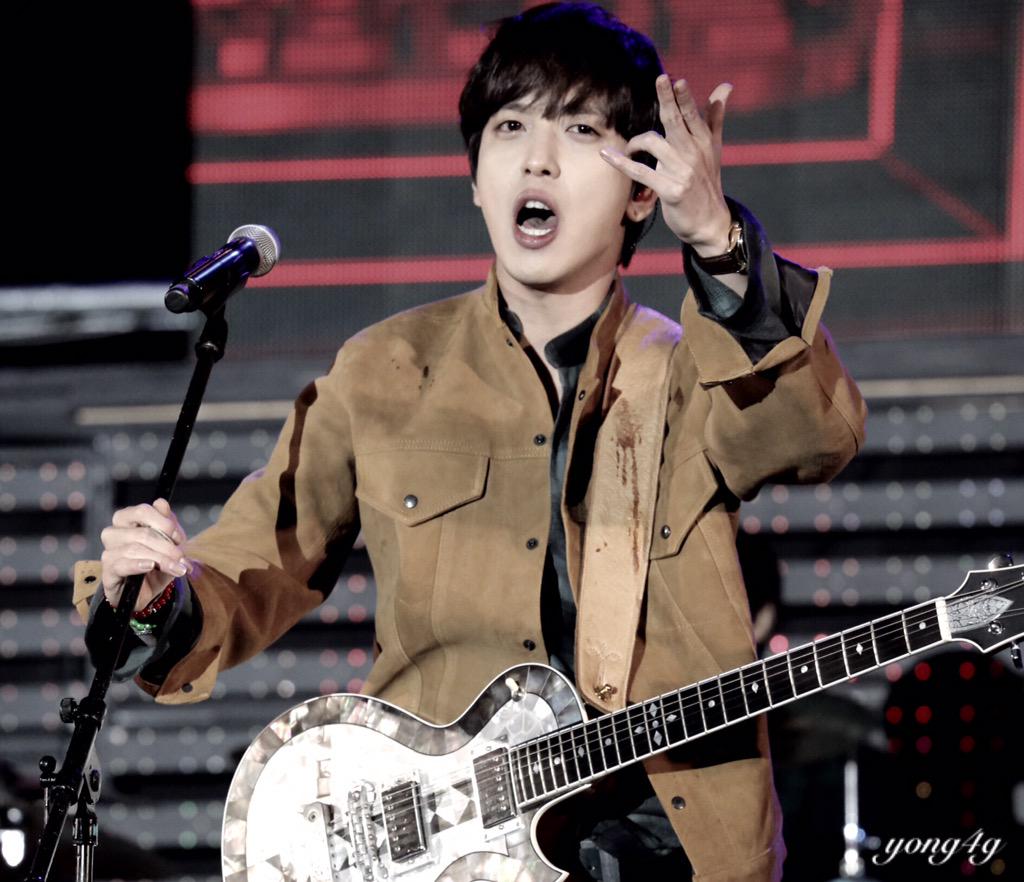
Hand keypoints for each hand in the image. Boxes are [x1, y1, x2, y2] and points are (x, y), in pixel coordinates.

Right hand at [100, 498, 189, 611]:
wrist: (148, 592)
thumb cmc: (157, 563)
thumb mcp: (169, 543)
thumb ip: (167, 523)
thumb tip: (161, 503)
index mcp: (127, 520)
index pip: (142, 511)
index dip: (164, 524)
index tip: (178, 538)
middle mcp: (113, 533)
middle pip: (142, 533)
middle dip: (167, 546)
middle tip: (181, 556)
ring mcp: (108, 552)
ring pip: (135, 549)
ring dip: (161, 559)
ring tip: (178, 568)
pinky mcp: (108, 572)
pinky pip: (121, 564)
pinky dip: (139, 564)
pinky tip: (150, 566)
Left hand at [601, 75, 732, 252]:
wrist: (710, 222)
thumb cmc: (707, 182)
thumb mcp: (713, 149)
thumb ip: (715, 117)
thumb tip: (724, 87)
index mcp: (703, 141)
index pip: (692, 114)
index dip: (683, 97)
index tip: (675, 80)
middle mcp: (694, 153)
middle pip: (676, 121)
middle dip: (668, 99)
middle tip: (660, 79)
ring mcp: (683, 171)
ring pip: (654, 143)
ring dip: (636, 142)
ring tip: (630, 148)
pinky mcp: (671, 190)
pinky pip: (641, 172)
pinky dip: (622, 163)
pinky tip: (606, 155)